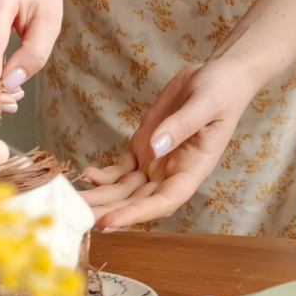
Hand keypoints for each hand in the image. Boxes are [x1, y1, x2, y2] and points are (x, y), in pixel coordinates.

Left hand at [80, 58, 254, 227]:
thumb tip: (155, 147)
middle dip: (110, 210)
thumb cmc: (222, 90)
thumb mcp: (206, 104)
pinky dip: (103, 176)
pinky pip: (120, 170)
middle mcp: (173, 172)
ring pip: (124, 189)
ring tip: (72, 201)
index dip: (137, 214)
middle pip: (138, 200)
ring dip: (101, 197)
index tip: (110, 221)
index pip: (165, 200)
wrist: (219, 75)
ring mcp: (156, 161)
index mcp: (194, 168)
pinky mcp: (143, 146)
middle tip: (78, 216)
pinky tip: (86, 174)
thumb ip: (181, 126)